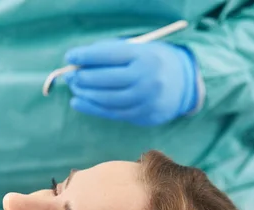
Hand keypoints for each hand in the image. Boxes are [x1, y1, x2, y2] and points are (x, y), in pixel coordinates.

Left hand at [64, 40, 198, 125]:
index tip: (70, 57)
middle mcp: (147, 78)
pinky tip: (79, 102)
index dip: (86, 56)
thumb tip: (79, 63)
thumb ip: (110, 53)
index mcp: (145, 56)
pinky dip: (92, 108)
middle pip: (106, 79)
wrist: (184, 84)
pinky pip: (112, 113)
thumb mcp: (138, 50)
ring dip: (85, 94)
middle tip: (69, 76)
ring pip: (107, 99)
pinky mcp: (143, 115)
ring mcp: (146, 99)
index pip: (109, 55)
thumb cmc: (152, 62)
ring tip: (74, 88)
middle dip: (83, 77)